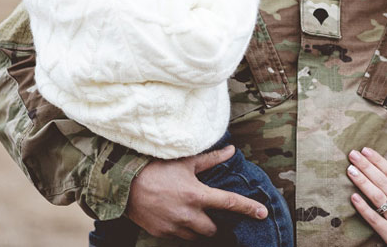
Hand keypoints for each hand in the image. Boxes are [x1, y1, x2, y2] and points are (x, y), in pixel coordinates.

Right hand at [126, 146, 266, 239]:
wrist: (124, 183)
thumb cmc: (157, 168)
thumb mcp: (186, 161)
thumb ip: (211, 159)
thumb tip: (232, 150)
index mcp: (197, 195)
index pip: (230, 203)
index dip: (249, 208)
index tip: (263, 214)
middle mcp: (188, 214)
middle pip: (213, 229)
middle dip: (214, 223)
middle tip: (206, 211)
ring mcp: (174, 226)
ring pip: (196, 235)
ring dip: (197, 227)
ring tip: (188, 212)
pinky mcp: (160, 233)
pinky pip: (178, 236)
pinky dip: (180, 229)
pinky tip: (173, 215)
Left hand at [346, 148, 386, 246]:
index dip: (378, 160)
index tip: (366, 150)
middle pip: (382, 181)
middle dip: (366, 166)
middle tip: (353, 154)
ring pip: (377, 196)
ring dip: (362, 182)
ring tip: (350, 170)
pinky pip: (374, 219)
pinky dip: (363, 208)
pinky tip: (353, 197)